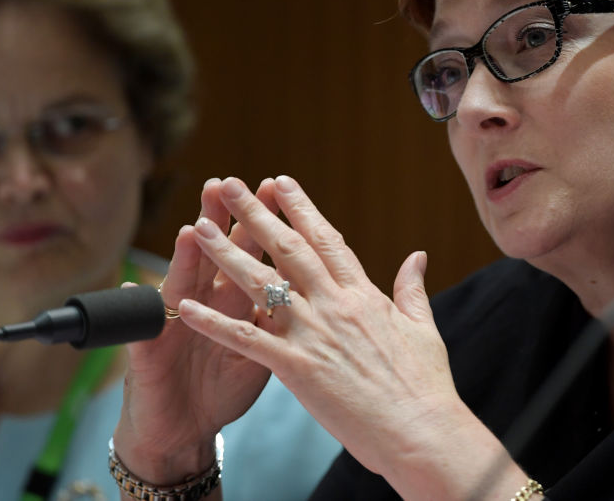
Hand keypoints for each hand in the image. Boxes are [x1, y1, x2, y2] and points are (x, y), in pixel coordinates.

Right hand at [113, 179, 275, 483]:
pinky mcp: (149, 356)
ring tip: (191, 231)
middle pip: (214, 256)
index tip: (277, 187)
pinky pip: (144, 334)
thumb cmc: (222, 388)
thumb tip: (317, 284)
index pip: (252, 253)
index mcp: (235, 301)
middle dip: (222, 220)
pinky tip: (136, 290)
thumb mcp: (261, 351)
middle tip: (225, 185)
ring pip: (180, 285)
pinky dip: (142, 315)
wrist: (184, 433)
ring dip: (185, 259)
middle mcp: (203, 305)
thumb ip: (280, 316)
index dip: (264, 223)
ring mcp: (173, 326)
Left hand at [175, 175, 526, 498]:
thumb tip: (418, 255)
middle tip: (229, 186)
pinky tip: (188, 307)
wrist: (421, 430)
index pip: (327, 240)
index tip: (281, 182)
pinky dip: (215, 323)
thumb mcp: (424, 327)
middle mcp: (335, 305)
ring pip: (262, 285)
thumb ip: (412, 288)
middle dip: (256, 214)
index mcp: (364, 295)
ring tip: (201, 227)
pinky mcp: (296, 368)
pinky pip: (247, 340)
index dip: (301, 209)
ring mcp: (314, 334)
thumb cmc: (426, 384)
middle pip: (289, 249)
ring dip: (227, 254)